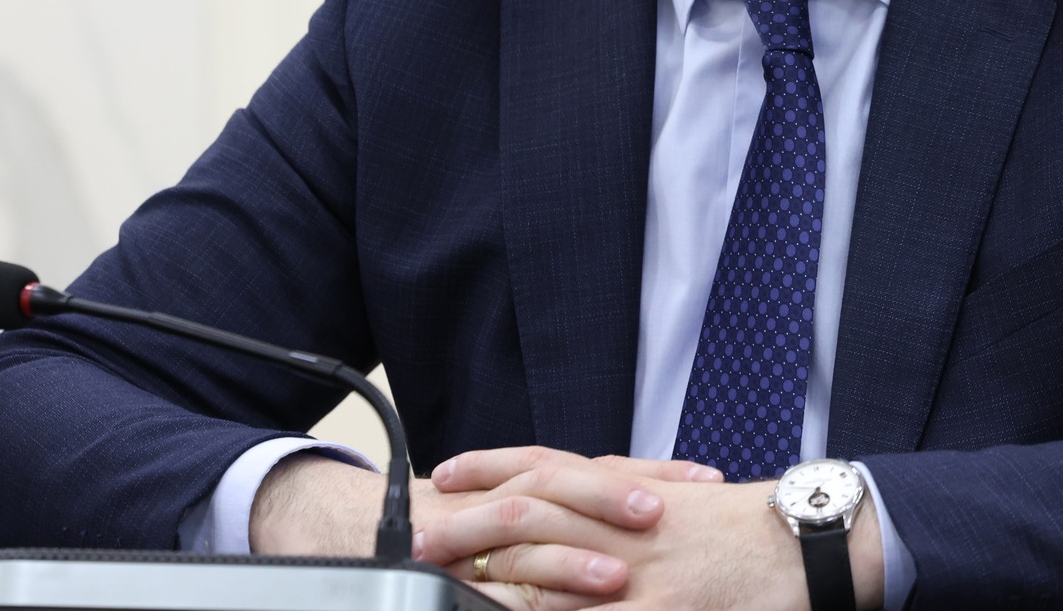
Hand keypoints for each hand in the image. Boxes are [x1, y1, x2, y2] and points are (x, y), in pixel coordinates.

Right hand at [249, 450, 713, 609]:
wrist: (357, 527)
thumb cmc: (456, 523)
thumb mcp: (520, 509)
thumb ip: (574, 511)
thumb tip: (649, 511)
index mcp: (529, 479)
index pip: (597, 464)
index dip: (651, 472)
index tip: (705, 480)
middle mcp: (502, 494)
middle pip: (562, 482)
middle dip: (613, 496)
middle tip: (665, 513)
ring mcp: (469, 531)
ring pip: (523, 532)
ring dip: (571, 553)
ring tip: (619, 576)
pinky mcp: (444, 572)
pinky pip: (484, 585)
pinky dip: (520, 595)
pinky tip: (554, 607)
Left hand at [422, 447, 885, 610]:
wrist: (808, 543)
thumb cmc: (748, 531)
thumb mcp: (683, 505)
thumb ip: (632, 503)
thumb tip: (593, 509)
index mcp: (629, 492)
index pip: (546, 469)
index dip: (491, 469)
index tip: (447, 474)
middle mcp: (623, 523)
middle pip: (531, 515)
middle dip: (470, 526)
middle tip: (419, 534)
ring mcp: (636, 572)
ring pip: (548, 573)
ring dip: (496, 584)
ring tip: (448, 585)